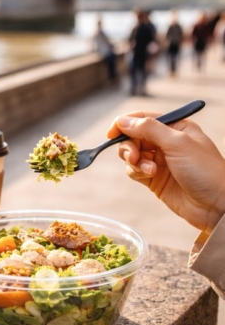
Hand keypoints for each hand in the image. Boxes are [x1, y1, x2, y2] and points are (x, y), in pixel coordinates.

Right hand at [107, 112, 224, 232]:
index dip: (124, 123)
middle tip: (134, 156)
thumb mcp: (177, 143)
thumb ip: (148, 129)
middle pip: (133, 136)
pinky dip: (136, 171)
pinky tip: (149, 176)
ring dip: (134, 161)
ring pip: (132, 154)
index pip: (142, 118)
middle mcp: (165, 142)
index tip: (111, 133)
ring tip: (148, 170)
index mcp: (175, 127)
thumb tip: (123, 121)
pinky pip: (134, 170)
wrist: (217, 205)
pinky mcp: (153, 178)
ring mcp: (159, 160)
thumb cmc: (205, 171)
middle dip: (129, 146)